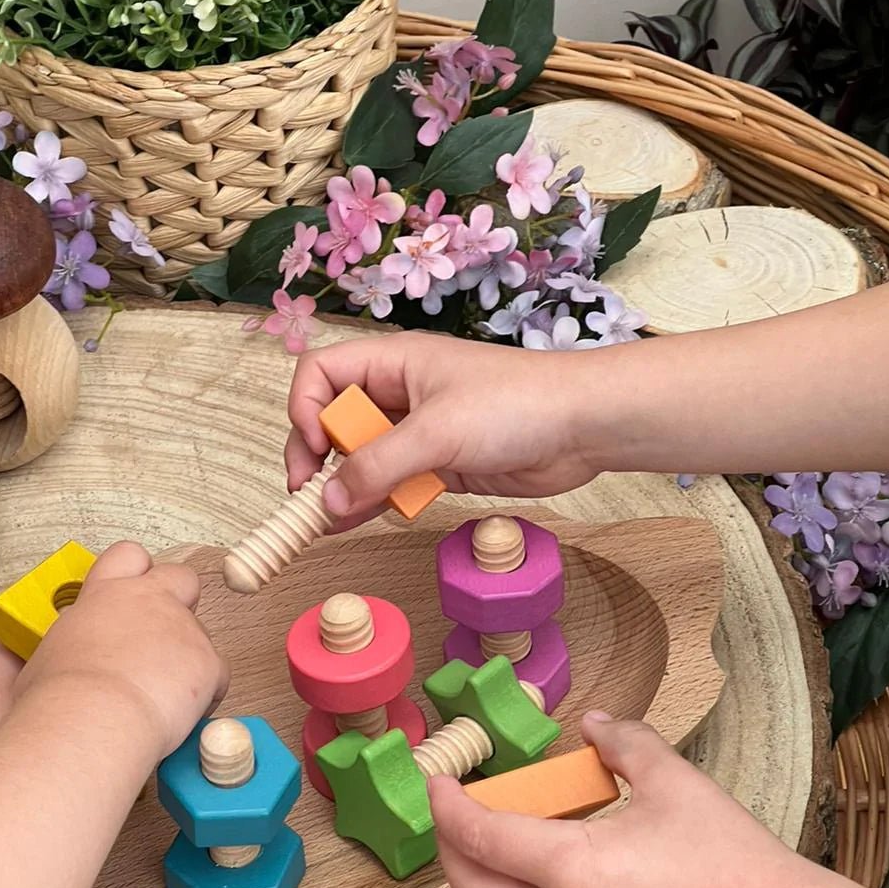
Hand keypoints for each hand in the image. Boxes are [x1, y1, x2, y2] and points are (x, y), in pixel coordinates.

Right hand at [17, 542, 227, 759]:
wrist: (94, 716)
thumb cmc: (62, 695)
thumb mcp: (50, 655)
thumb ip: (72, 644)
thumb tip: (69, 660)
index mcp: (106, 594)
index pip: (129, 556)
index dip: (138, 573)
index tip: (135, 593)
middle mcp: (149, 601)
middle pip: (181, 578)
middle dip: (180, 601)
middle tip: (164, 637)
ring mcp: (183, 628)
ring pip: (201, 634)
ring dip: (188, 659)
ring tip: (161, 694)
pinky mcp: (208, 661)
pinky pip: (217, 674)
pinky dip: (205, 693)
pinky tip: (180, 713)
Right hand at [285, 332, 598, 525]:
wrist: (582, 427)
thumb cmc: (517, 404)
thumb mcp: (436, 432)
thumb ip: (378, 467)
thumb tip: (329, 503)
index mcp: (393, 363)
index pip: (321, 374)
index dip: (306, 409)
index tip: (316, 451)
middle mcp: (400, 394)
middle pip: (334, 421)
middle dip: (316, 457)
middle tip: (308, 496)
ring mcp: (419, 432)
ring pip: (361, 459)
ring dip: (342, 487)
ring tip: (326, 521)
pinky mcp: (440, 466)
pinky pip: (391, 484)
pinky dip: (372, 503)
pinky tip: (355, 523)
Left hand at [430, 712, 823, 887]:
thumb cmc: (732, 861)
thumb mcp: (676, 783)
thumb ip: (625, 744)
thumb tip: (594, 723)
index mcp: (570, 868)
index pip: (479, 836)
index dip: (446, 806)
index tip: (436, 782)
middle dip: (450, 848)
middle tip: (457, 815)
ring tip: (491, 857)